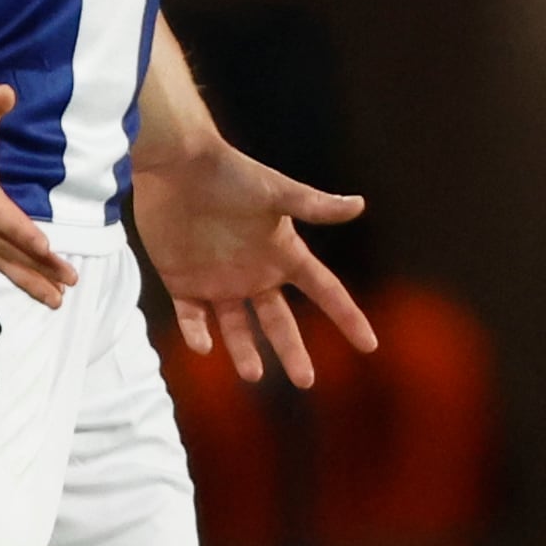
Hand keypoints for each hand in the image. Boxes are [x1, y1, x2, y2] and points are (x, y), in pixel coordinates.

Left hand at [133, 138, 373, 386]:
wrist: (177, 164)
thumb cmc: (230, 174)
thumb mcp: (276, 192)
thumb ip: (314, 205)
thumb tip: (359, 205)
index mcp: (283, 254)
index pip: (324, 291)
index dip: (346, 316)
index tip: (369, 344)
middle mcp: (254, 272)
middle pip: (278, 320)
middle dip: (292, 350)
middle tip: (306, 380)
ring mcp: (218, 280)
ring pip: (235, 326)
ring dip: (244, 351)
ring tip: (253, 375)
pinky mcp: (182, 280)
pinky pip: (192, 317)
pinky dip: (197, 333)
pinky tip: (204, 346)